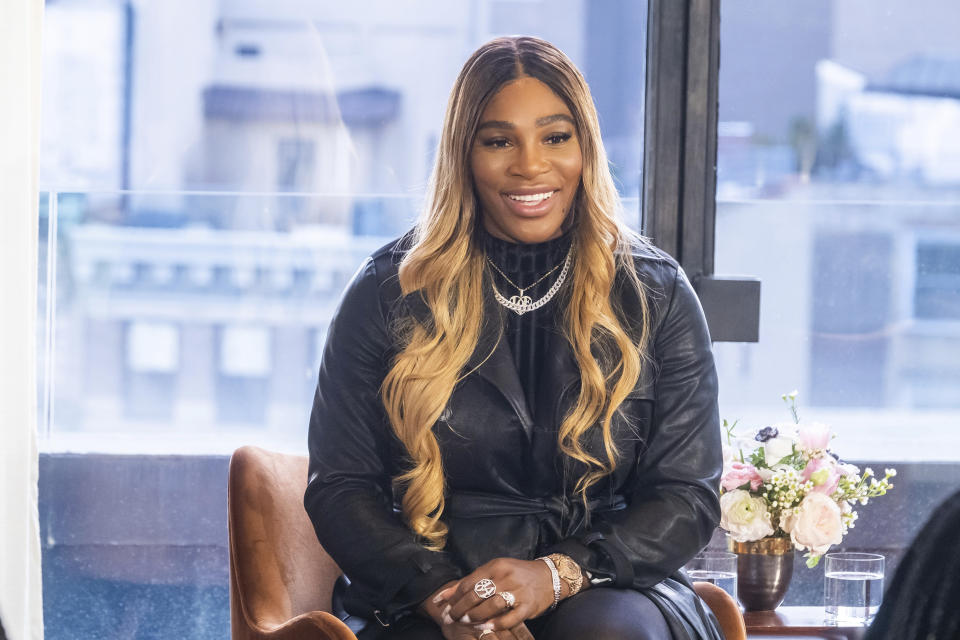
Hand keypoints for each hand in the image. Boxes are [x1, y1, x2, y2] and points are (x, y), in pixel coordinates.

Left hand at [433, 557, 555, 632]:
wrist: (548, 576)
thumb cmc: (517, 574)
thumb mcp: (495, 570)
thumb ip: (473, 580)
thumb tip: (446, 594)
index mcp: (495, 566)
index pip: (469, 582)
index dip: (453, 596)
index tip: (444, 607)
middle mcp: (506, 577)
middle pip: (476, 594)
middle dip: (459, 608)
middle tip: (451, 618)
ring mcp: (518, 591)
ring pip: (491, 605)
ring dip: (475, 615)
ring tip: (465, 622)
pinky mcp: (528, 606)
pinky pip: (510, 618)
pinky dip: (496, 623)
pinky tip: (485, 627)